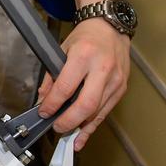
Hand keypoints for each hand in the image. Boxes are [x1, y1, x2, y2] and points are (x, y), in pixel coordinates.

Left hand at [36, 20, 129, 150]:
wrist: (110, 28)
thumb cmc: (86, 38)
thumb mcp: (62, 51)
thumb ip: (52, 77)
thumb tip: (44, 101)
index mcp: (84, 56)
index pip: (66, 88)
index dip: (52, 104)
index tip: (44, 112)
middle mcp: (103, 69)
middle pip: (86, 105)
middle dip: (68, 121)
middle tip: (56, 127)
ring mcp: (115, 80)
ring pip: (96, 112)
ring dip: (79, 126)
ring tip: (65, 132)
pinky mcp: (121, 89)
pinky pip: (105, 112)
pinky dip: (91, 126)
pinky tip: (81, 137)